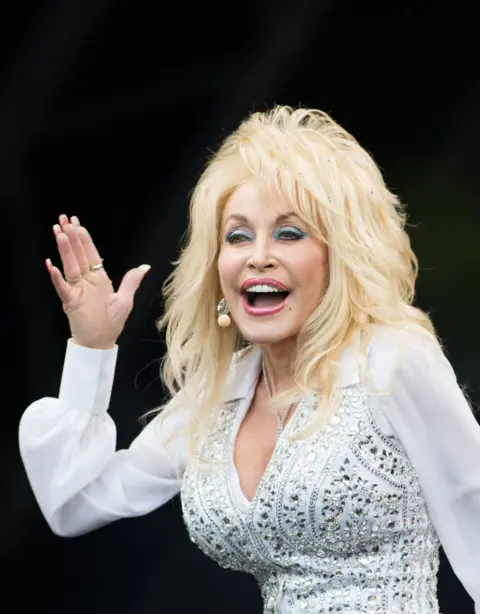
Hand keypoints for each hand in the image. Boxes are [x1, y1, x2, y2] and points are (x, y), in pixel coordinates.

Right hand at [46, 214, 150, 348]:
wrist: (101, 343)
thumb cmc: (112, 323)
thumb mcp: (125, 299)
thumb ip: (131, 281)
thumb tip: (144, 267)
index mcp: (99, 278)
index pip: (89, 253)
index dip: (83, 237)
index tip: (76, 222)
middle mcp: (86, 280)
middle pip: (77, 254)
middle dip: (70, 236)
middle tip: (62, 219)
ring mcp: (77, 289)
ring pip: (69, 265)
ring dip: (64, 249)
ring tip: (58, 233)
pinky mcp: (70, 301)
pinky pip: (62, 287)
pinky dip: (57, 277)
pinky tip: (51, 265)